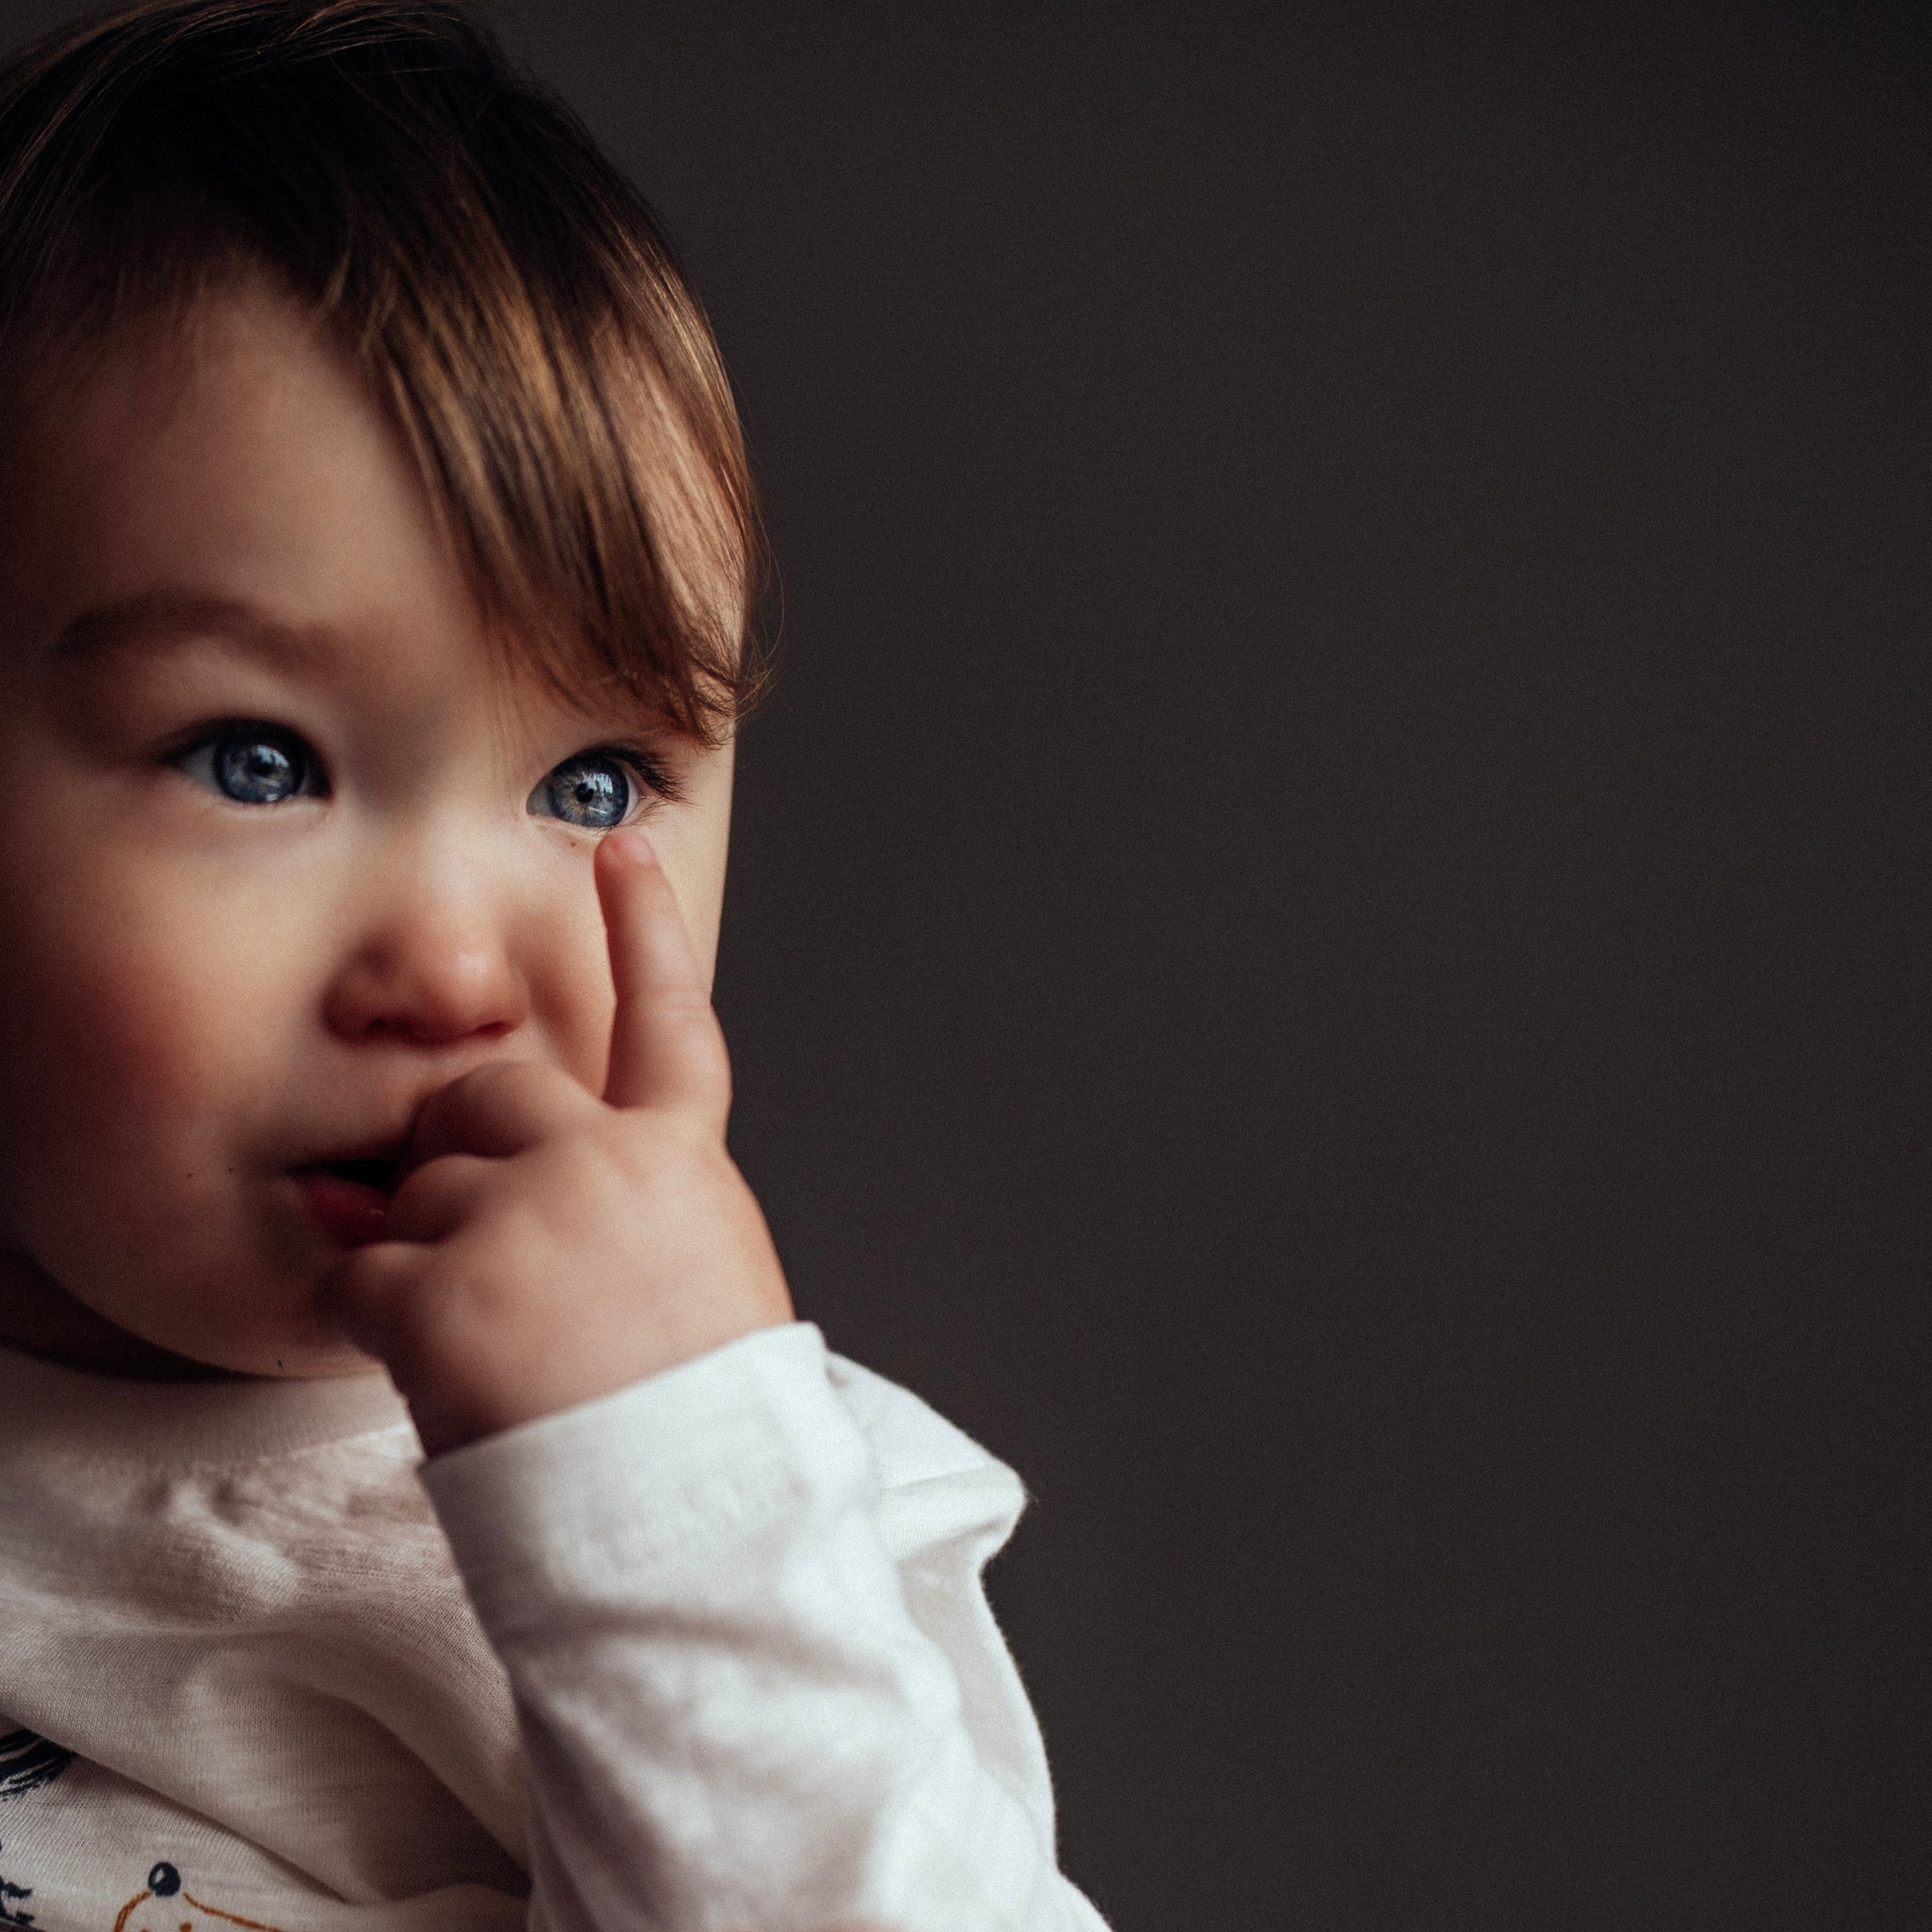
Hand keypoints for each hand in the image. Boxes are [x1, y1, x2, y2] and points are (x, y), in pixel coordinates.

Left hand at [323, 830, 793, 1455]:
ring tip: (491, 1344)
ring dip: (426, 1255)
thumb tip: (544, 1191)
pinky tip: (428, 1362)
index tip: (619, 847)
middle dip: (465, 1146)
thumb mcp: (709, 1277)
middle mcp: (606, 1165)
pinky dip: (370, 1319)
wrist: (693, 1521)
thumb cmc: (706, 1420)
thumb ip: (642, 1203)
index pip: (669, 1019)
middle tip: (479, 1233)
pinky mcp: (446, 1291)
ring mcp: (525, 1219)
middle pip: (496, 1090)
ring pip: (419, 1189)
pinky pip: (358, 1277)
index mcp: (683, 1166)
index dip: (644, 928)